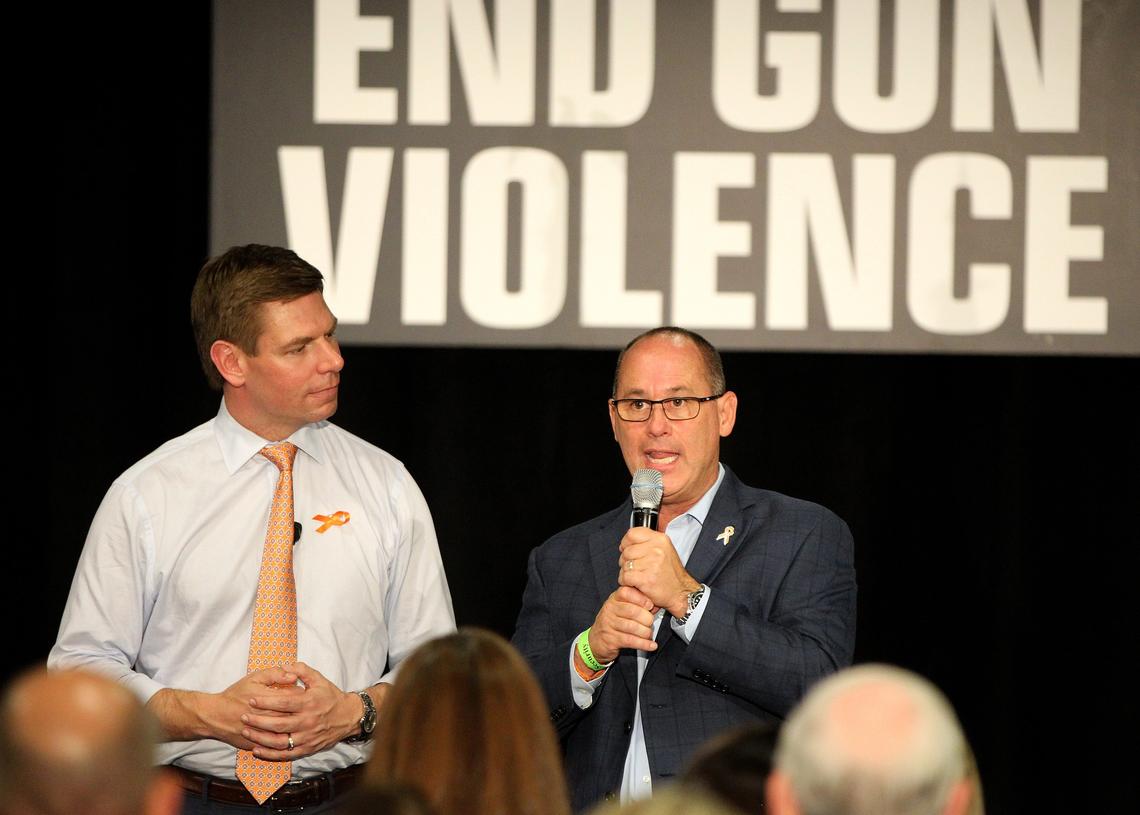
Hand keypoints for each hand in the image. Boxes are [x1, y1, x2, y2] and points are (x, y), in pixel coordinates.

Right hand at [148, 667, 300, 747]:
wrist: (216, 716)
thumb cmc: (236, 694)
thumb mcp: (255, 678)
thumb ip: (275, 674)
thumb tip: (293, 676)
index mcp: (269, 700)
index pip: (296, 697)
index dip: (303, 694)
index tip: (306, 692)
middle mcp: (268, 718)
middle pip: (294, 715)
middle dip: (302, 711)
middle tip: (307, 706)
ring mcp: (263, 733)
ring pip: (287, 732)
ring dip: (295, 726)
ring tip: (298, 718)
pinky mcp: (258, 744)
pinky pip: (275, 746)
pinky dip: (284, 740)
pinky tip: (289, 733)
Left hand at [239, 662, 361, 759]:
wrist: (348, 717)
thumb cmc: (331, 697)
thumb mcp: (319, 679)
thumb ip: (302, 670)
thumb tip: (285, 666)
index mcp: (309, 703)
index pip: (284, 703)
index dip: (266, 702)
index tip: (251, 700)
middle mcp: (308, 721)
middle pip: (279, 724)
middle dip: (258, 721)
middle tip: (243, 717)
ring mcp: (307, 737)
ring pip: (280, 741)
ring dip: (261, 738)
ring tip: (246, 732)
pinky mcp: (307, 749)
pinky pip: (286, 754)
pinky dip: (270, 754)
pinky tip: (257, 749)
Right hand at [588, 586, 658, 663]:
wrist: (596, 641)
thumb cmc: (613, 622)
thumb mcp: (620, 608)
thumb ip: (635, 603)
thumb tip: (655, 604)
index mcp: (614, 599)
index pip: (626, 592)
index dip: (641, 598)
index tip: (650, 605)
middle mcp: (609, 610)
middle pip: (632, 611)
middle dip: (646, 618)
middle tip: (650, 622)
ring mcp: (608, 625)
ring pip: (632, 627)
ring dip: (645, 632)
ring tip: (649, 634)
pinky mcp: (610, 639)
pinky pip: (630, 641)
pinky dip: (644, 644)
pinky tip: (652, 645)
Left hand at [618, 527, 700, 617]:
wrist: (681, 592)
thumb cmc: (671, 574)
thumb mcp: (664, 550)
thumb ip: (647, 543)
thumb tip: (625, 543)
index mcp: (660, 540)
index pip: (632, 534)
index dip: (626, 543)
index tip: (627, 549)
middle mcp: (657, 550)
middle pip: (627, 551)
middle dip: (626, 561)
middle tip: (636, 568)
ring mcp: (652, 564)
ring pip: (624, 564)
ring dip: (626, 573)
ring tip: (637, 576)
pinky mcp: (646, 579)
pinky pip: (625, 576)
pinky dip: (626, 582)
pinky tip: (635, 583)